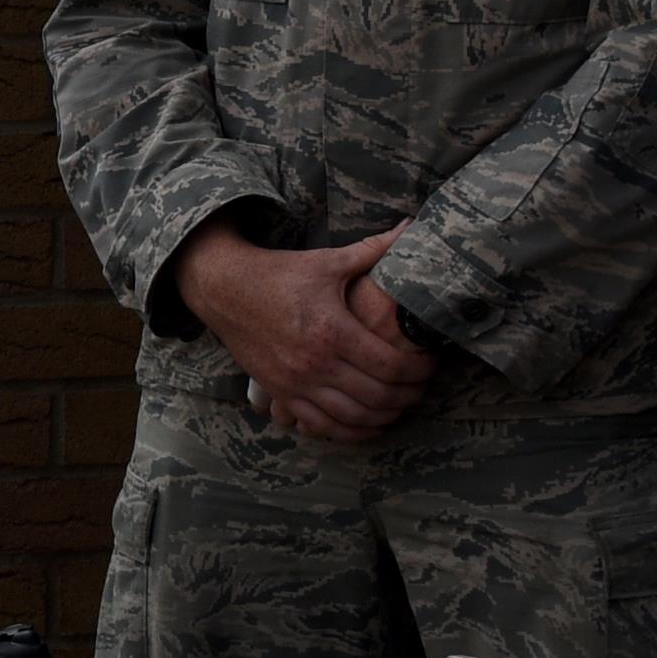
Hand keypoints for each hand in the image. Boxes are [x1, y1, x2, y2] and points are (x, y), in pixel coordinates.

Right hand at [174, 220, 434, 447]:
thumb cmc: (280, 274)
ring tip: (400, 405)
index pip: (391, 366)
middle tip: (422, 388)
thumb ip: (373, 250)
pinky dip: (350, 431)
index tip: (430, 365)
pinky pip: (322, 427)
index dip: (419, 371)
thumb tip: (410, 226)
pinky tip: (368, 424)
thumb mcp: (328, 261)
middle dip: (408, 396)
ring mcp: (296, 384)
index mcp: (333, 331)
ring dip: (384, 417)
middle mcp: (316, 364)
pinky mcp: (281, 394)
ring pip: (353, 418)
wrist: (225, 290)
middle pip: (378, 397)